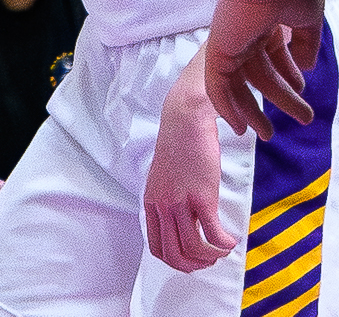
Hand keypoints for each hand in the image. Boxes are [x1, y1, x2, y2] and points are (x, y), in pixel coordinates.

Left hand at [143, 49, 238, 270]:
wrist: (185, 117)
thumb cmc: (180, 145)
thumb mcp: (165, 177)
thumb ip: (169, 200)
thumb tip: (183, 224)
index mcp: (151, 201)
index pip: (157, 248)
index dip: (177, 261)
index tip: (194, 258)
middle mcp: (162, 204)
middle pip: (174, 255)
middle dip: (195, 266)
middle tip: (212, 259)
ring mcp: (180, 201)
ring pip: (193, 249)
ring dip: (213, 257)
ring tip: (224, 247)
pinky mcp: (201, 195)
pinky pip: (213, 235)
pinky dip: (225, 244)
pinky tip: (231, 237)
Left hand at [206, 0, 325, 138]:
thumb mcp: (308, 18)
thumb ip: (306, 42)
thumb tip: (306, 67)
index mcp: (263, 21)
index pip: (273, 53)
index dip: (287, 73)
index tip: (302, 88)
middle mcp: (243, 32)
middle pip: (259, 73)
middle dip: (279, 97)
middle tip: (300, 118)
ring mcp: (229, 41)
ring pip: (238, 84)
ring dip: (251, 110)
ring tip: (267, 135)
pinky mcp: (217, 50)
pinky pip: (217, 85)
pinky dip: (226, 106)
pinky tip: (238, 127)